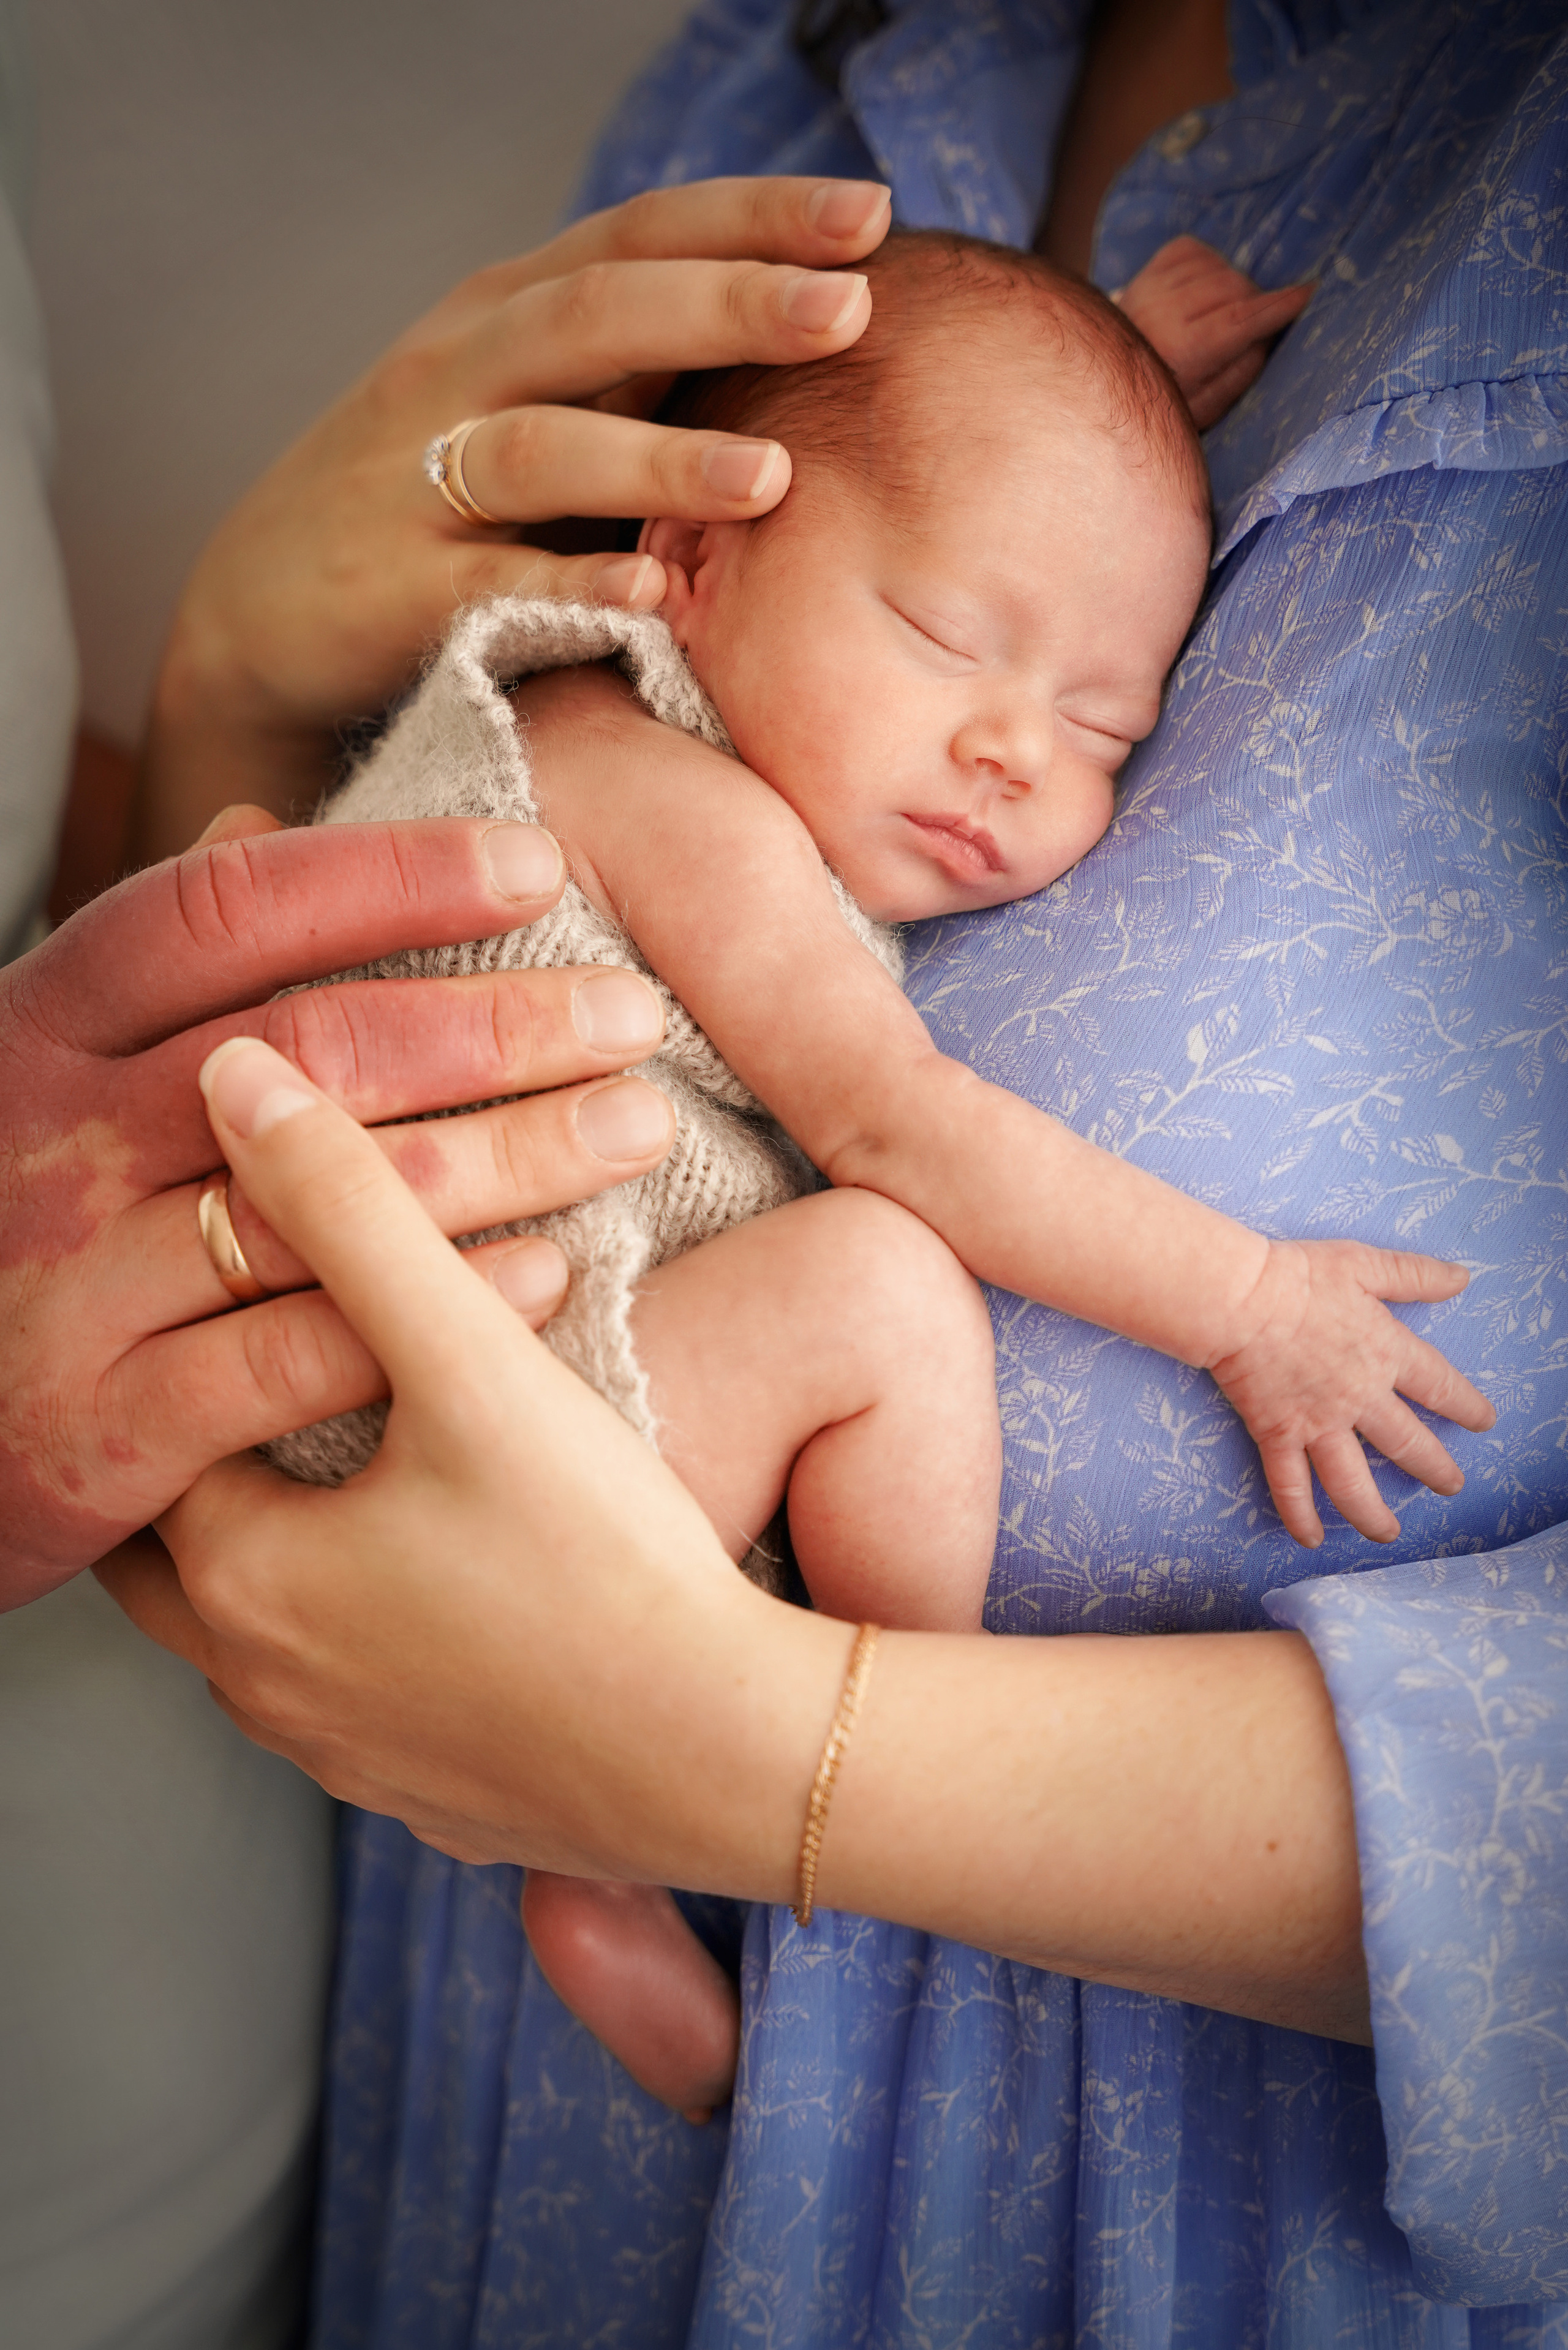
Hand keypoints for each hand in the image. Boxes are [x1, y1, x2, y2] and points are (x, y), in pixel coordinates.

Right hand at [1, 805, 676, 1609]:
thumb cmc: (2, 1216)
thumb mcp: (44, 1071)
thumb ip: (154, 968)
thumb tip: (253, 823)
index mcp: (42, 1026)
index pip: (227, 912)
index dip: (390, 876)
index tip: (538, 864)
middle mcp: (55, 1137)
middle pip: (308, 1048)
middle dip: (494, 1022)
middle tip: (633, 1014)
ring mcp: (74, 1283)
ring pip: (324, 1202)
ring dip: (503, 1156)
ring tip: (632, 1126)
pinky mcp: (103, 1427)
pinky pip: (296, 1356)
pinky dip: (433, 1309)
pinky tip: (548, 1276)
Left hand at [96, 1036, 1370, 2040]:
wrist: (731, 1756)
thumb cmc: (601, 1560)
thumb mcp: (471, 1362)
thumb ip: (354, 1212)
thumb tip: (241, 1084)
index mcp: (243, 1578)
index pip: (159, 1444)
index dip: (202, 1367)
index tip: (247, 1317)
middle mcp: (266, 1689)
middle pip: (185, 1557)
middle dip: (222, 1469)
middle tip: (283, 1392)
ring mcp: (346, 1760)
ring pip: (275, 1638)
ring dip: (302, 1560)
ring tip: (375, 1478)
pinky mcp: (432, 1800)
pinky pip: (364, 1707)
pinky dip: (381, 1641)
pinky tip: (463, 1589)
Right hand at [142, 175, 889, 853]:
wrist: (264, 611)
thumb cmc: (438, 500)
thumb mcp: (530, 399)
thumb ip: (638, 363)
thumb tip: (807, 315)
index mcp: (505, 313)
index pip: (638, 236)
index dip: (750, 219)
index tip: (868, 213)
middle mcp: (459, 374)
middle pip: (597, 315)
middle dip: (726, 305)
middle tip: (847, 307)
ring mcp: (418, 483)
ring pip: (543, 449)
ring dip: (659, 460)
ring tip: (771, 474)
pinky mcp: (398, 594)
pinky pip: (493, 586)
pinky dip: (570, 585)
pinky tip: (652, 594)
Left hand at [1116, 235, 1310, 429]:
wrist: (1111, 378)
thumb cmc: (1166, 397)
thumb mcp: (1204, 407)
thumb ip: (1238, 374)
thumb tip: (1265, 337)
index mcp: (1179, 350)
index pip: (1240, 319)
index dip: (1279, 305)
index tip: (1310, 292)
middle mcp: (1161, 311)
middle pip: (1234, 287)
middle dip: (1255, 303)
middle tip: (1251, 327)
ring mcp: (1152, 284)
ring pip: (1218, 266)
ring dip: (1232, 286)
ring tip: (1221, 315)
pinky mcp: (1150, 268)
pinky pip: (1196, 251)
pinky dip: (1211, 266)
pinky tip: (1205, 291)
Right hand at [1207, 1240, 1496, 1546]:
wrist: (1239, 1299)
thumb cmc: (1297, 1275)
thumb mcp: (1363, 1263)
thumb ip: (1414, 1275)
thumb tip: (1462, 1278)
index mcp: (1385, 1352)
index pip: (1439, 1387)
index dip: (1466, 1406)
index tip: (1483, 1423)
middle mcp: (1359, 1397)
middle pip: (1407, 1444)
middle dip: (1434, 1469)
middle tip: (1450, 1486)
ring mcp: (1318, 1422)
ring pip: (1353, 1482)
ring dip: (1373, 1514)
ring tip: (1388, 1533)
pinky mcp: (1277, 1433)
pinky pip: (1289, 1484)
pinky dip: (1299, 1515)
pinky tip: (1311, 1538)